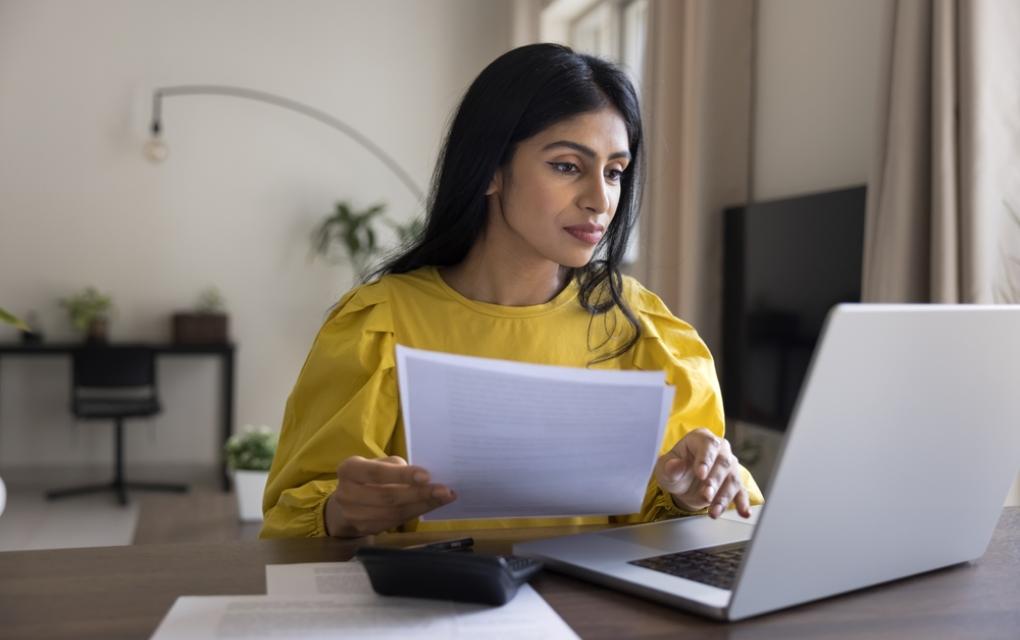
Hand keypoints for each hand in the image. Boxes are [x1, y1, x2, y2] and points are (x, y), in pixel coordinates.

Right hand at [324, 455, 455, 537]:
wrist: (344, 506)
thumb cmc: (368, 478)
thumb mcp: (377, 464)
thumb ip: (395, 467)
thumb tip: (423, 478)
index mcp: (350, 469)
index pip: (377, 473)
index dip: (402, 475)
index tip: (427, 476)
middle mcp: (347, 493)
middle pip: (388, 496)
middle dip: (419, 494)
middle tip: (444, 490)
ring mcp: (354, 515)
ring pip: (394, 513)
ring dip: (422, 505)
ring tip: (445, 498)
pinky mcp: (364, 529)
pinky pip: (395, 522)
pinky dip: (416, 513)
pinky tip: (431, 506)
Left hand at [653, 428, 751, 518]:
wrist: (683, 484)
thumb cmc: (674, 470)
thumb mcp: (665, 468)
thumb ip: (669, 467)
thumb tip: (675, 465)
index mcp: (701, 439)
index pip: (708, 445)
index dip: (705, 459)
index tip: (700, 474)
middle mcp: (720, 450)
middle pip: (723, 463)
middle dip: (715, 481)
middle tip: (706, 495)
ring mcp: (730, 467)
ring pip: (732, 480)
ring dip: (724, 497)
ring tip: (713, 511)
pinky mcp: (735, 483)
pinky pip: (742, 493)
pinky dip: (742, 503)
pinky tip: (743, 512)